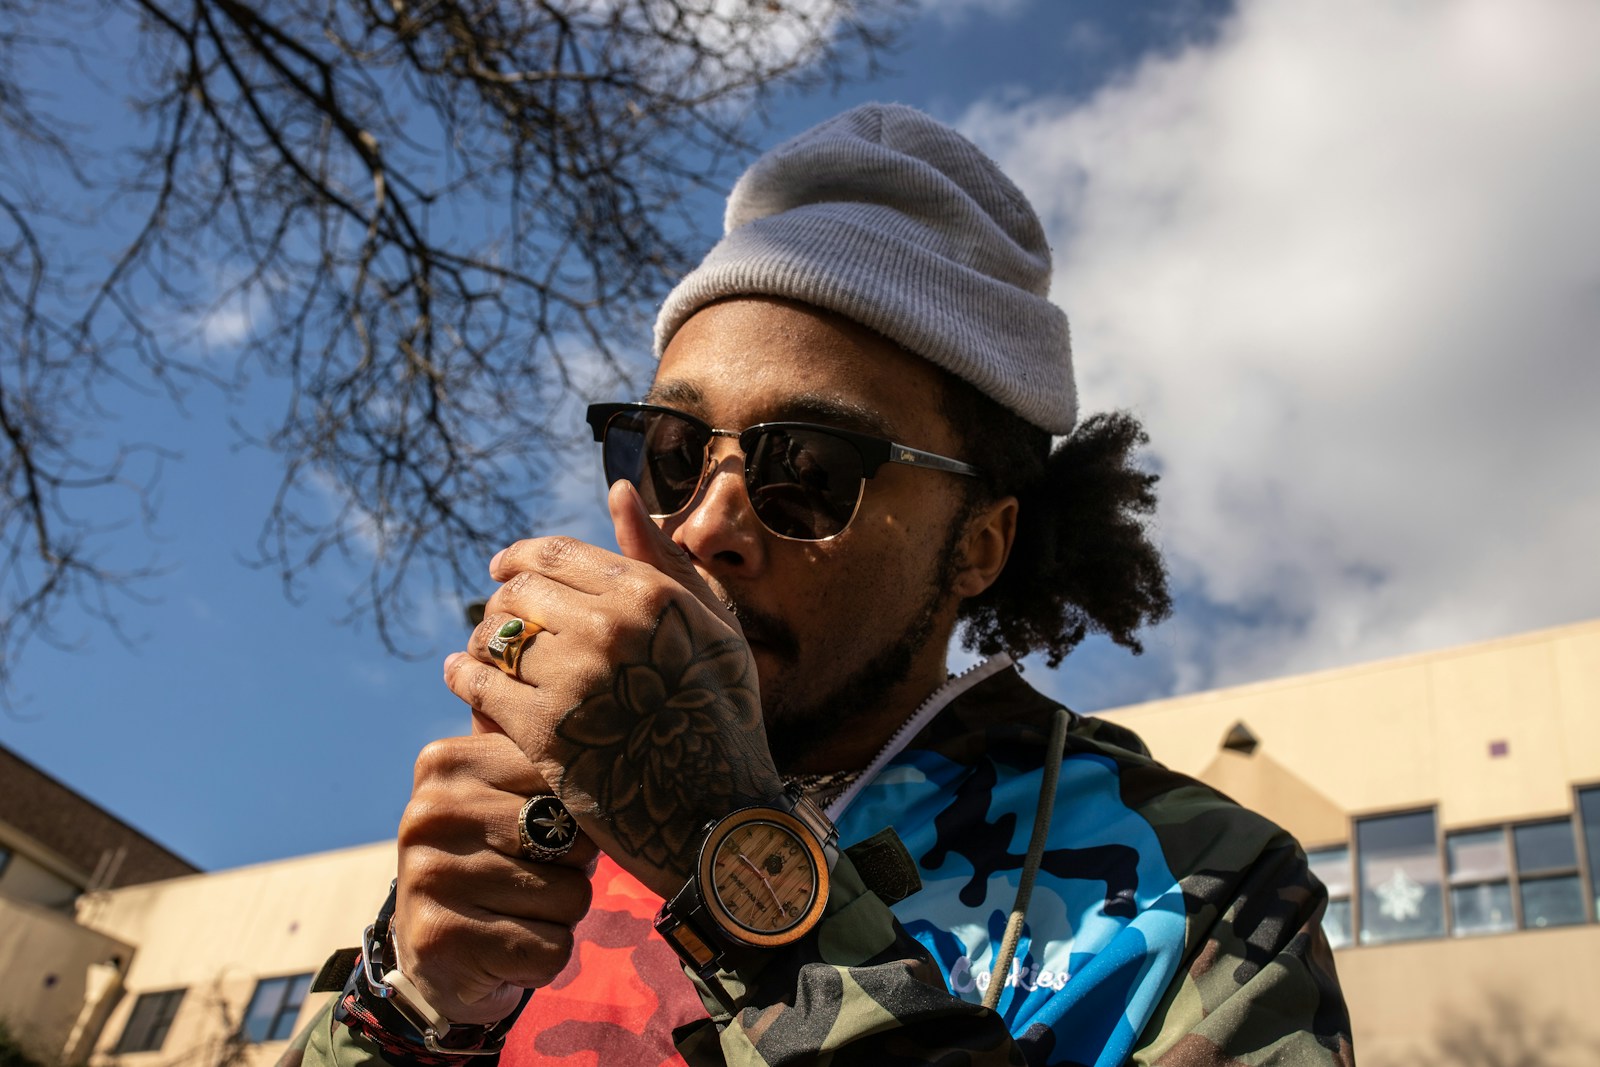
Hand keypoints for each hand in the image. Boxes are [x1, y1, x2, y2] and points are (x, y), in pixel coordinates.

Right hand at [393, 729, 596, 1024]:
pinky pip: (549, 947)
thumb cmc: (492, 857)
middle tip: (533, 874)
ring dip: (560, 914)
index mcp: (446, 760)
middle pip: (572, 838)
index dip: (576, 814)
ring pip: (569, 896)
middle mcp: (429, 811)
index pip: (562, 778)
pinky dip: (546, 955)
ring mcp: (429, 875)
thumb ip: (525, 738)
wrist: (436, 955)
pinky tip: (509, 946)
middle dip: (572, 867)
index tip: (545, 826)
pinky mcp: (442, 939)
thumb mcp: (502, 791)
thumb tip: (559, 650)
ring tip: (519, 909)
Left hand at [445, 481, 782, 898]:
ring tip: (483, 653)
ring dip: (482, 642)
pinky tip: (463, 679)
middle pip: (519, 591)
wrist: (719, 815)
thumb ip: (661, 558)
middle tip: (497, 621)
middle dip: (501, 602)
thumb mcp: (710, 625)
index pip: (555, 553)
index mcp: (650, 595)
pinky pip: (481, 684)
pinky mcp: (544, 731)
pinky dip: (464, 677)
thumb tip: (617, 491)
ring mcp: (575, 679)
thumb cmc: (723, 715)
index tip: (501, 569)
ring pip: (496, 636)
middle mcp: (611, 628)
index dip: (519, 558)